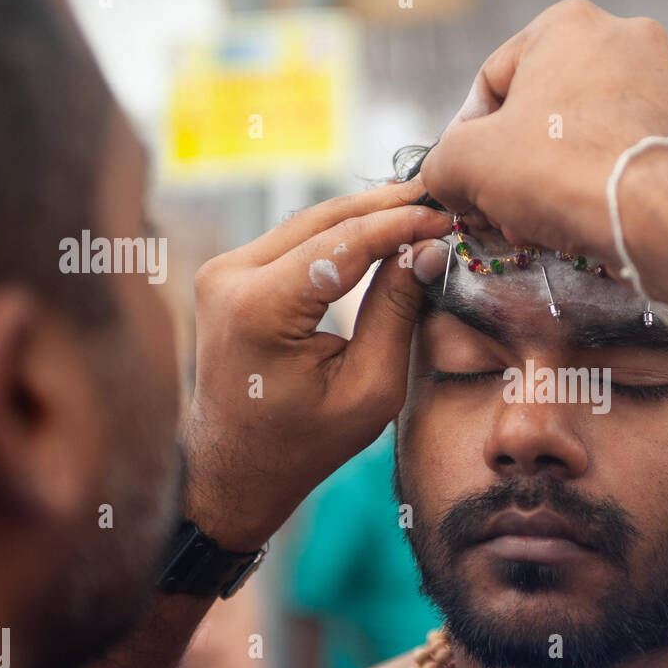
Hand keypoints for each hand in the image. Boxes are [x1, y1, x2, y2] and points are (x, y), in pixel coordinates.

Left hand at [181, 180, 449, 551]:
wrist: (235, 469)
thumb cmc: (304, 444)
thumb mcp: (370, 389)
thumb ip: (396, 312)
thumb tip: (427, 249)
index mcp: (260, 309)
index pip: (343, 243)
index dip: (400, 224)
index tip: (445, 217)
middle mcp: (229, 277)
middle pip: (323, 219)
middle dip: (385, 207)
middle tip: (439, 198)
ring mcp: (222, 272)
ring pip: (307, 222)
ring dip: (363, 214)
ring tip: (418, 208)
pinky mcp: (228, 275)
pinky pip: (292, 240)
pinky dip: (338, 233)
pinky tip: (379, 229)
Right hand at [419, 0, 667, 262]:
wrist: (657, 217)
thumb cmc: (565, 172)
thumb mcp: (467, 164)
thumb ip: (443, 163)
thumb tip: (446, 179)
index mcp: (568, 25)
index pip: (494, 82)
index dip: (469, 138)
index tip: (467, 179)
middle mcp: (625, 40)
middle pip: (545, 111)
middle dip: (518, 167)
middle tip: (504, 211)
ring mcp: (666, 83)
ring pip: (587, 135)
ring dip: (556, 180)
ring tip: (542, 224)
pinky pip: (627, 154)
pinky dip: (602, 183)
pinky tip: (586, 219)